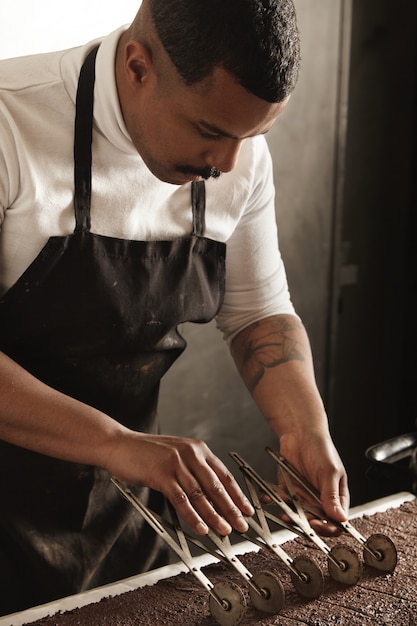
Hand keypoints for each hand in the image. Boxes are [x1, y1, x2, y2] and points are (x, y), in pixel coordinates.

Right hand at [106, 431, 253, 535]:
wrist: (119, 444)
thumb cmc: (146, 453)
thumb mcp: (176, 455)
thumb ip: (192, 469)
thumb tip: (210, 495)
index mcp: (198, 449)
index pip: (223, 474)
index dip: (237, 494)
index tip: (247, 510)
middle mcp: (191, 453)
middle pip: (216, 485)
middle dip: (231, 508)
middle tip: (242, 525)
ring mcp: (176, 463)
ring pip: (201, 494)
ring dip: (215, 515)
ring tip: (225, 530)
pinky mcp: (161, 473)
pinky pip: (181, 499)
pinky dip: (193, 515)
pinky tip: (201, 527)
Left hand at [275, 429, 349, 535]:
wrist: (301, 432)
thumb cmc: (321, 448)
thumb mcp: (330, 471)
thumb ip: (332, 495)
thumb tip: (340, 517)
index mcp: (336, 497)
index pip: (335, 521)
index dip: (327, 528)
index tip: (316, 524)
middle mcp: (320, 499)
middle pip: (315, 521)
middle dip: (306, 523)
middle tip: (298, 519)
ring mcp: (303, 496)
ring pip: (296, 514)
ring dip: (289, 515)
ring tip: (283, 513)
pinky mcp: (288, 490)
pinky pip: (281, 500)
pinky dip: (273, 500)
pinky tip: (268, 498)